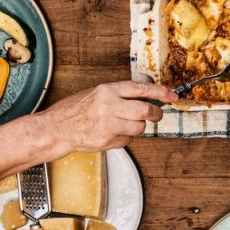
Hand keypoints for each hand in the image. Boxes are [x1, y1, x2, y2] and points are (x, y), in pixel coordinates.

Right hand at [38, 81, 176, 153]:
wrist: (57, 128)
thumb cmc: (76, 110)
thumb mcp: (97, 93)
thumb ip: (120, 95)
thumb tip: (148, 97)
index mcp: (107, 90)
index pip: (141, 88)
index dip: (160, 92)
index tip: (172, 96)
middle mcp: (109, 106)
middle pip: (145, 110)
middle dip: (155, 114)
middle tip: (157, 115)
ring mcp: (108, 125)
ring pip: (139, 128)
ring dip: (138, 128)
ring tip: (125, 125)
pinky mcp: (107, 140)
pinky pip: (128, 140)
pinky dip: (125, 138)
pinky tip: (112, 133)